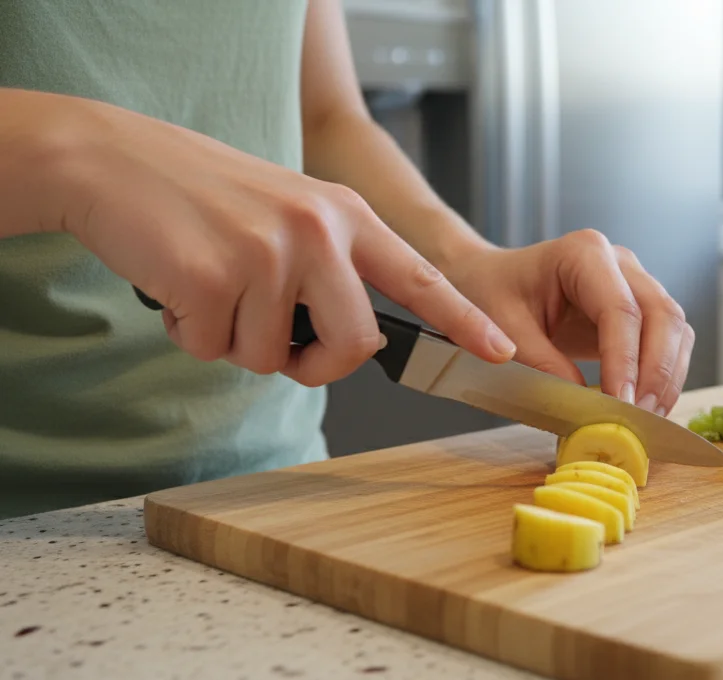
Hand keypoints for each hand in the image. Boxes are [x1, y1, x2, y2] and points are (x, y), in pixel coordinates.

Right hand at [51, 96, 515, 385]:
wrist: (110, 159)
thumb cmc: (201, 196)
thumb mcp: (288, 212)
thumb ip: (331, 266)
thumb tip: (354, 344)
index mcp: (342, 215)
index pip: (418, 277)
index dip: (462, 320)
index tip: (498, 351)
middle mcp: (316, 231)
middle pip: (352, 346)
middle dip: (314, 363)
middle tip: (275, 338)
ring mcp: (266, 253)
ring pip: (272, 358)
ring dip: (234, 339)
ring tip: (210, 281)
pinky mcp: (212, 277)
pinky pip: (214, 349)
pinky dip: (190, 331)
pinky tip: (178, 284)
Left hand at [440, 229, 694, 415]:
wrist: (493, 280)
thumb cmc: (494, 293)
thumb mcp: (505, 328)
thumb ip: (541, 363)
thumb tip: (585, 405)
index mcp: (584, 253)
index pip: (620, 309)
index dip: (625, 360)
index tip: (621, 404)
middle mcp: (621, 263)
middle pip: (662, 315)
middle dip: (657, 371)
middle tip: (641, 417)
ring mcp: (637, 283)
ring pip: (675, 328)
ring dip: (668, 377)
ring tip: (648, 419)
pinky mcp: (642, 309)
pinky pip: (670, 341)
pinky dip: (666, 375)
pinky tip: (649, 405)